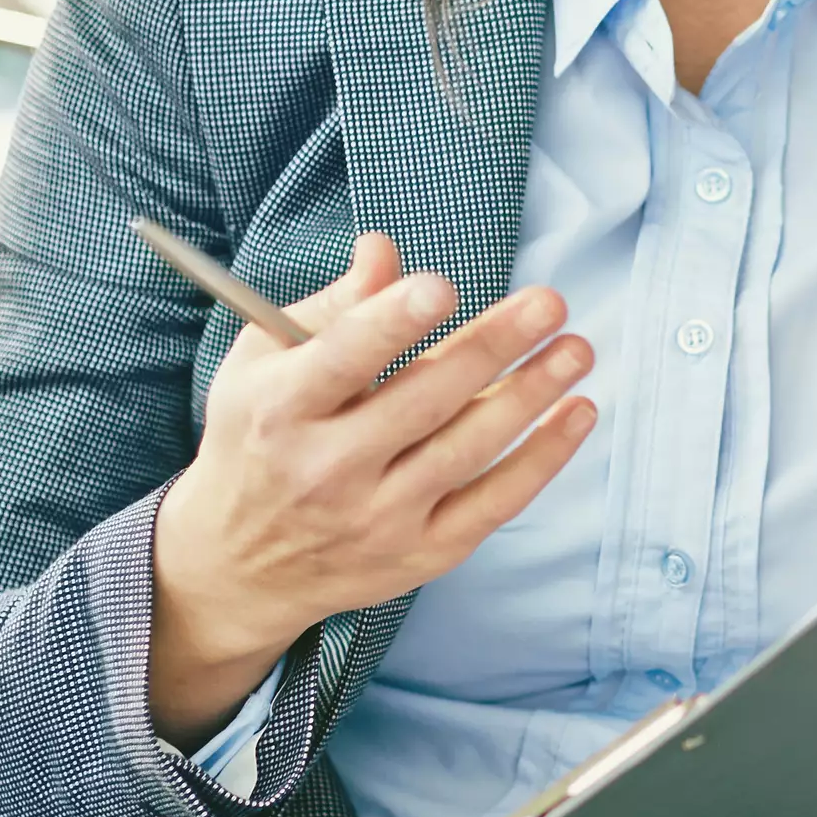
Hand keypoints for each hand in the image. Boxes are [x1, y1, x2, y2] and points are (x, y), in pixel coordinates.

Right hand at [149, 232, 596, 741]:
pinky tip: (577, 413)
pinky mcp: (418, 555)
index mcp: (281, 409)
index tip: (441, 286)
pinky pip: (493, 504)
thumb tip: (384, 251)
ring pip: (467, 450)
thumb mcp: (264, 364)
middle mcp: (327, 469)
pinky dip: (543, 459)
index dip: (393, 321)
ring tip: (577, 349)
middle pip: (424, 400)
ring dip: (532, 395)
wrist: (239, 565)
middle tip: (549, 302)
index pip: (342, 359)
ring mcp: (376, 518)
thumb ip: (332, 307)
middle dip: (493, 346)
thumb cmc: (259, 439)